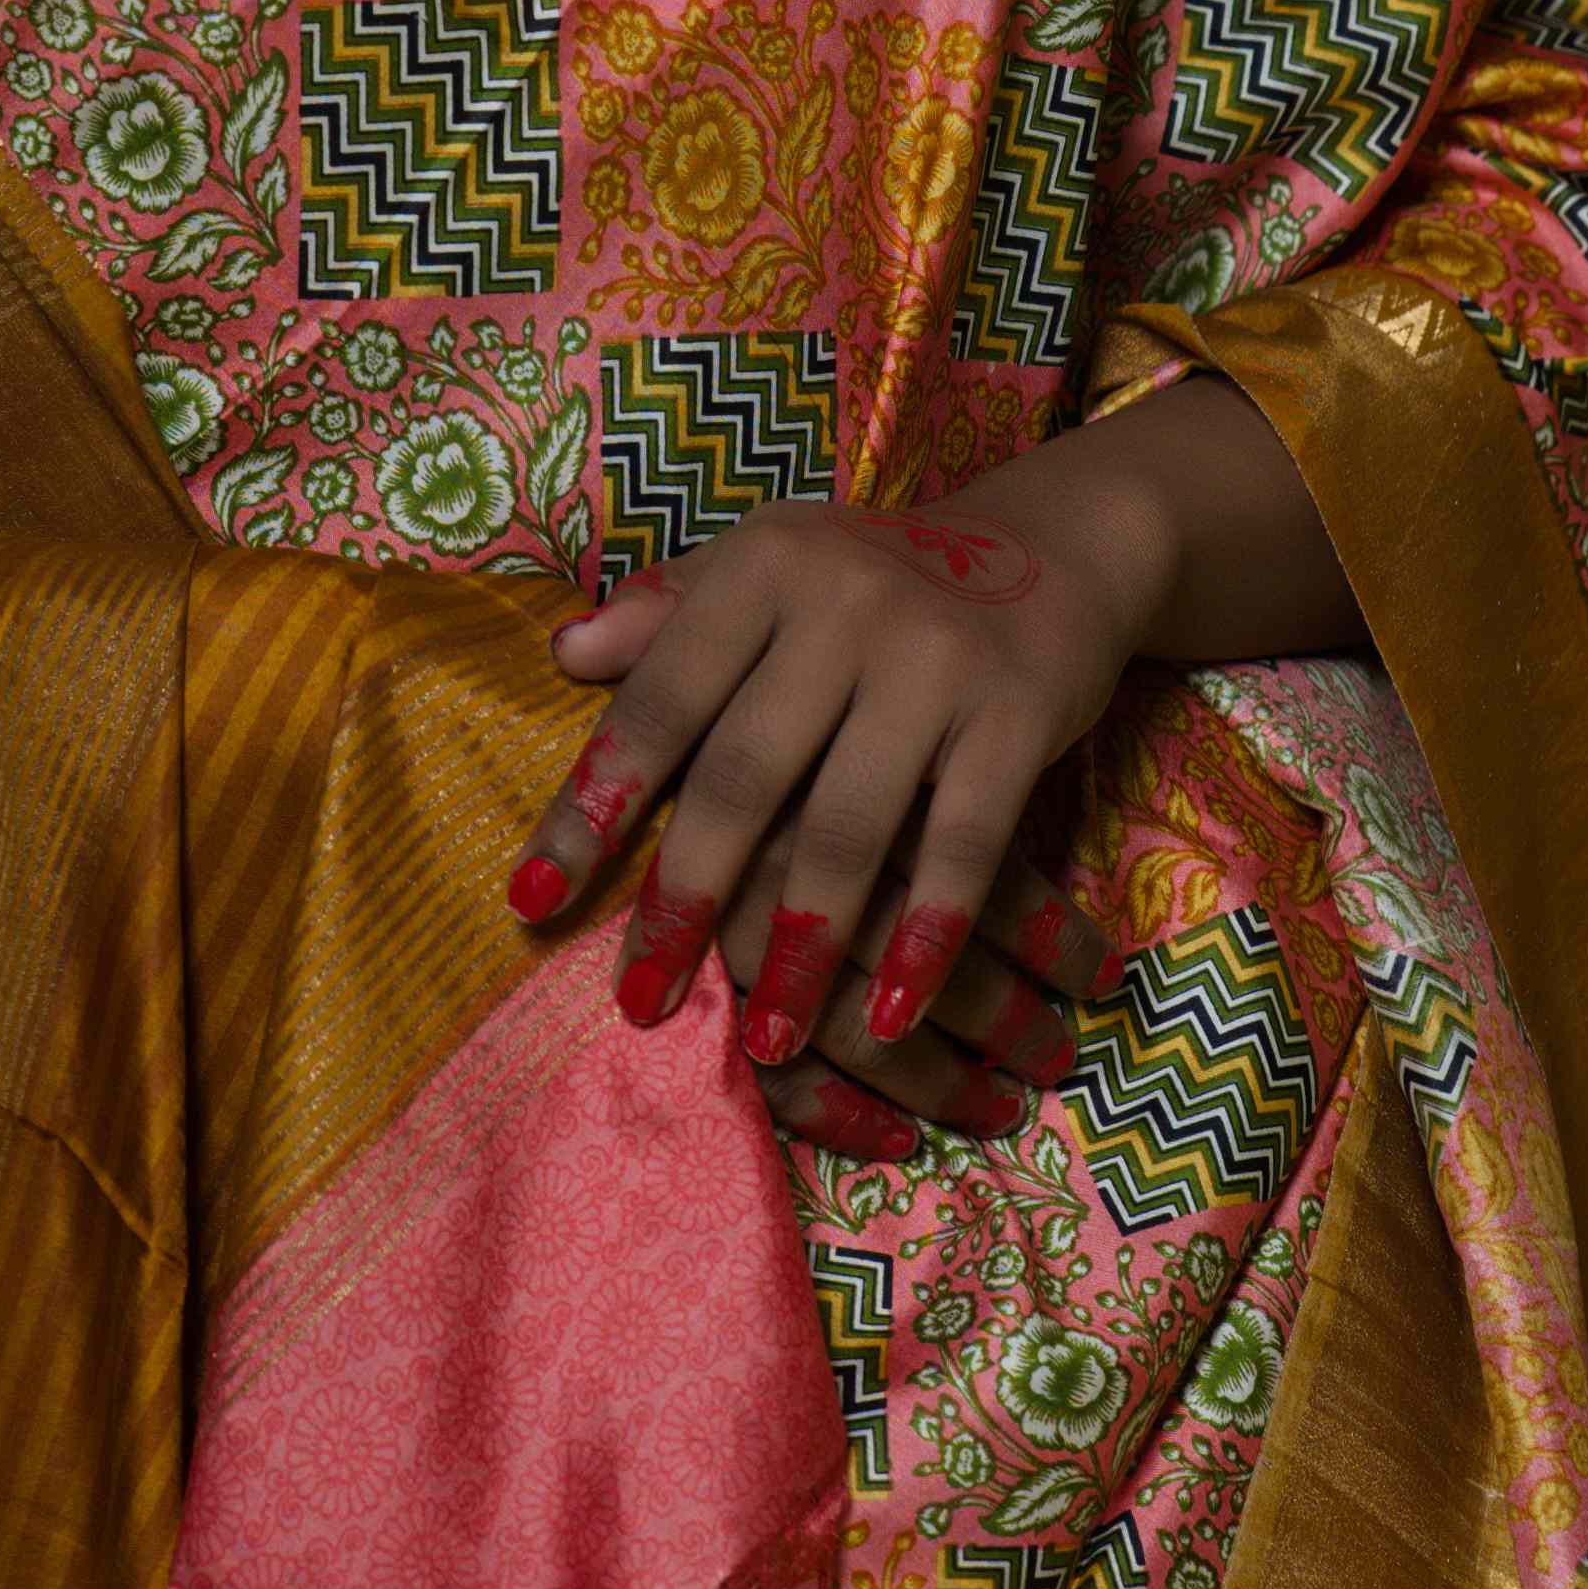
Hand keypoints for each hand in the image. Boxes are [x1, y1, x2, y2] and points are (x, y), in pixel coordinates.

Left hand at [510, 382, 1356, 1159]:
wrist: (1056, 546)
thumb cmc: (879, 577)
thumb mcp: (770, 562)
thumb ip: (669, 610)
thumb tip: (565, 656)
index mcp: (762, 566)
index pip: (660, 701)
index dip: (594, 805)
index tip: (531, 901)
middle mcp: (843, 603)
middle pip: (744, 777)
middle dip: (686, 900)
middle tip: (637, 1003)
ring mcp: (935, 660)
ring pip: (849, 829)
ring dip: (803, 951)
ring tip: (765, 1041)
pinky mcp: (1017, 715)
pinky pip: (962, 848)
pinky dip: (926, 940)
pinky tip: (893, 1017)